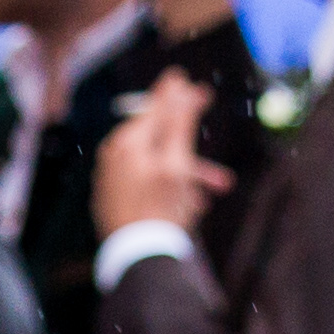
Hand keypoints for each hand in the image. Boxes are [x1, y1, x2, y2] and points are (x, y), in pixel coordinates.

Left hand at [92, 73, 232, 240]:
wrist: (137, 258)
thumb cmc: (159, 210)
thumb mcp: (176, 164)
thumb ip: (179, 124)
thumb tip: (183, 88)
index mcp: (126, 144)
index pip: (154, 108)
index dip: (174, 94)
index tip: (180, 75)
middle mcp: (114, 158)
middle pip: (161, 143)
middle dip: (194, 155)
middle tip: (222, 171)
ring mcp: (112, 180)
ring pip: (159, 167)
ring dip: (189, 178)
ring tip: (211, 197)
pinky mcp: (114, 201)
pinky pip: (148, 187)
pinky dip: (172, 192)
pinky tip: (191, 208)